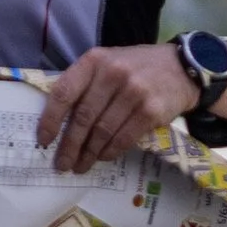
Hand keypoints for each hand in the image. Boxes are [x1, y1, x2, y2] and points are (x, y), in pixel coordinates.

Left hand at [35, 43, 199, 173]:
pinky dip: (110, 151)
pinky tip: (103, 157)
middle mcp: (112, 73)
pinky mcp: (150, 110)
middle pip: (83, 117)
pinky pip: (123, 138)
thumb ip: (85, 84)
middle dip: (69, 146)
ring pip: (102, 131)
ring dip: (89, 153)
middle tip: (61, 164)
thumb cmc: (136, 68)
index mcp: (94, 61)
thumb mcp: (108, 63)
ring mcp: (133, 92)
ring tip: (81, 166)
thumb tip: (59, 121)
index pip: (64, 92)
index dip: (51, 119)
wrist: (182, 68)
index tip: (44, 140)